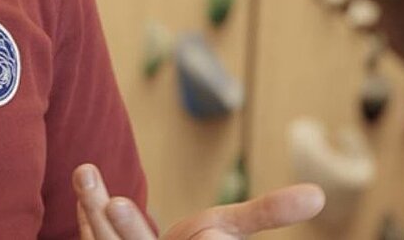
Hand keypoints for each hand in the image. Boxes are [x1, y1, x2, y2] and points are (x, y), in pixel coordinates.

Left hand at [73, 164, 323, 238]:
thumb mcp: (229, 229)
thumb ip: (268, 213)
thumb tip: (318, 196)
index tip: (181, 225)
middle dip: (131, 232)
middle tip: (116, 205)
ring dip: (95, 208)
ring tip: (86, 171)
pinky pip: (95, 239)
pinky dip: (87, 213)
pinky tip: (86, 184)